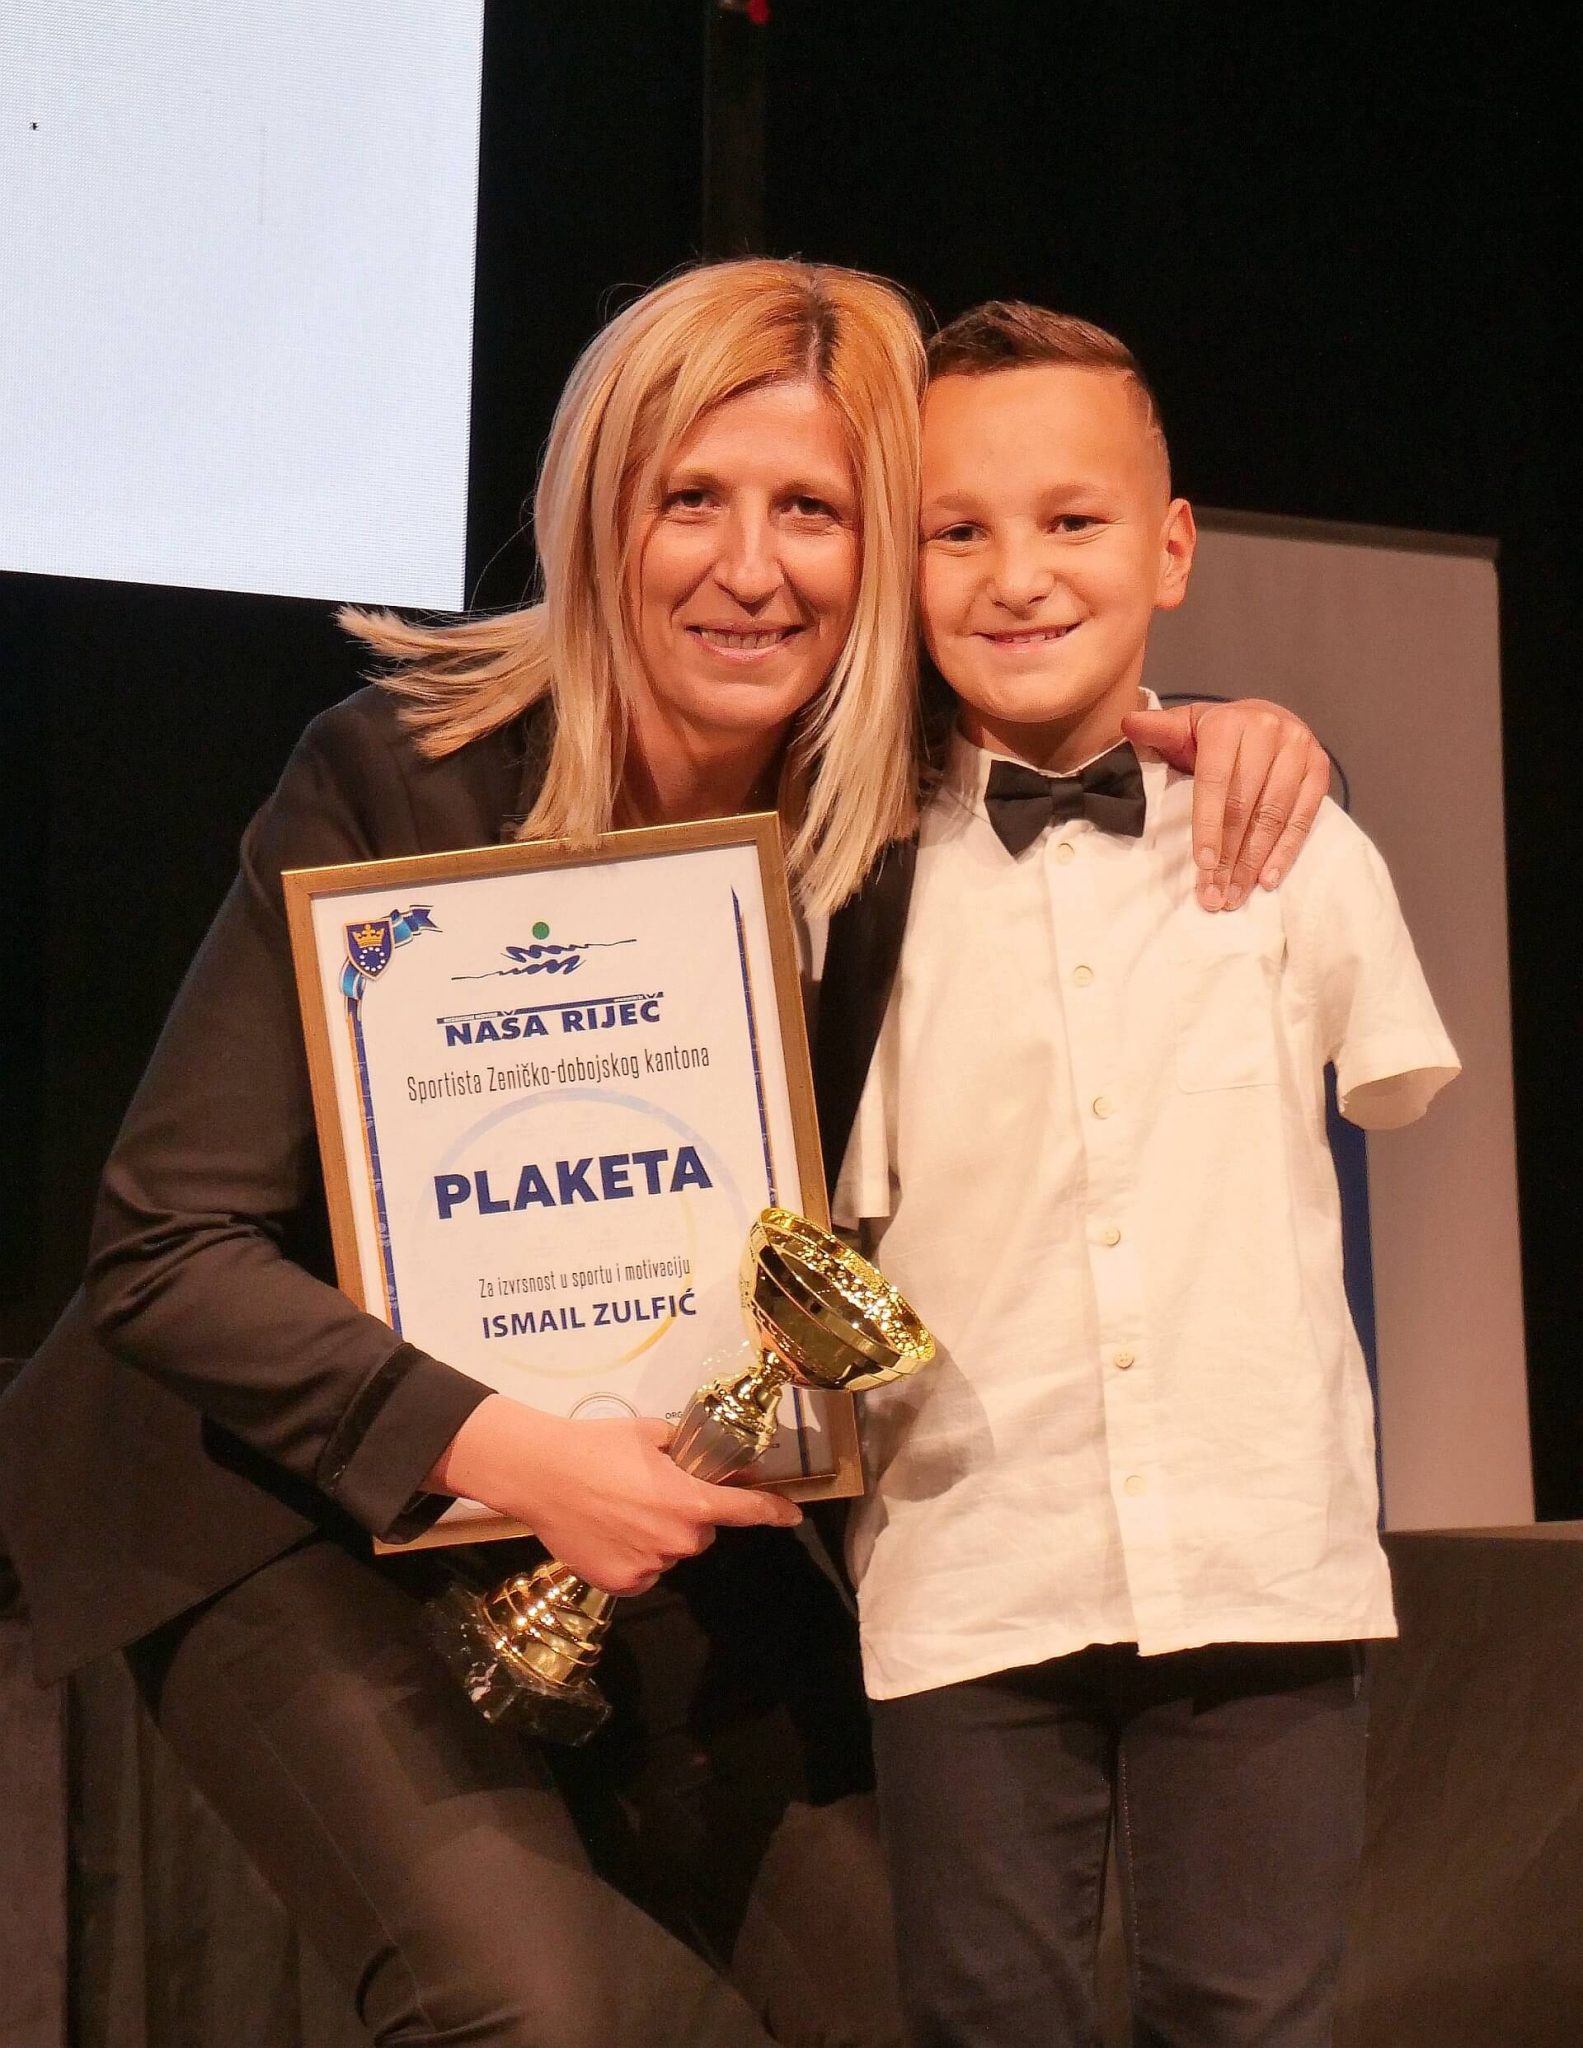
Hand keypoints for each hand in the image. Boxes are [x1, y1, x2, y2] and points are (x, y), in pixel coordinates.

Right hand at [427, 1394, 801, 1595]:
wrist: (540, 1474)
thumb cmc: (596, 1446)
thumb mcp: (650, 1434)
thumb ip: (688, 1451)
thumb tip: (712, 1460)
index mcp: (691, 1502)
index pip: (746, 1510)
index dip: (774, 1511)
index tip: (793, 1515)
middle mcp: (678, 1541)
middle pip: (700, 1533)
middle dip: (686, 1516)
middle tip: (651, 1493)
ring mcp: (650, 1567)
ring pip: (670, 1553)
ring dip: (657, 1537)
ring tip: (619, 1511)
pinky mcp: (623, 1584)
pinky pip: (644, 1572)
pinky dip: (633, 1557)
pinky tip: (607, 1533)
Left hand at [1123, 699, 1330, 909]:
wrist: (1264, 718)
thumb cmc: (1215, 732)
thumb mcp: (1184, 726)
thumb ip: (1158, 729)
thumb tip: (1129, 724)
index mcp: (1228, 723)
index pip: (1216, 782)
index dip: (1208, 825)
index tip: (1203, 864)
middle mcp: (1268, 731)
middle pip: (1245, 805)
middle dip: (1229, 856)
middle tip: (1214, 895)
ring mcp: (1299, 750)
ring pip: (1274, 815)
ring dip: (1254, 862)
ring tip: (1235, 895)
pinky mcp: (1319, 769)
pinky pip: (1304, 817)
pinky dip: (1286, 851)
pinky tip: (1268, 879)